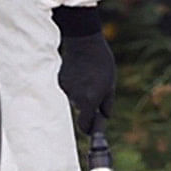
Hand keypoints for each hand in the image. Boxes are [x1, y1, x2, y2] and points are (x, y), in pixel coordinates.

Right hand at [52, 7, 115, 134]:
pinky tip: (80, 71)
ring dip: (81, 92)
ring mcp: (65, 89)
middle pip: (81, 110)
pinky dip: (74, 84)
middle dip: (87, 106)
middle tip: (97, 93)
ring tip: (89, 76)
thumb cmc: (101, 62)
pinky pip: (69, 88)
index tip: (93, 128)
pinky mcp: (60, 80)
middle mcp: (75, 98)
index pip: (84, 126)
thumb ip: (107, 104)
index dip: (89, 129)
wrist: (83, 41)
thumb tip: (105, 117)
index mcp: (89, 101)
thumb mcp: (110, 84)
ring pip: (74, 98)